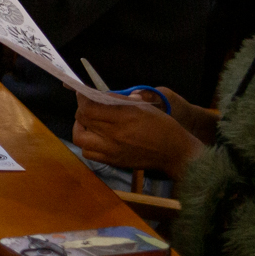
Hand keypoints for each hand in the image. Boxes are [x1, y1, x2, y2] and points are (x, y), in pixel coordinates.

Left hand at [73, 92, 205, 176]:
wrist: (174, 153)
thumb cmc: (162, 126)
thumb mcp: (143, 107)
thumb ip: (119, 100)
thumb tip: (100, 94)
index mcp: (124, 118)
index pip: (90, 107)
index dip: (82, 98)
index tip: (82, 93)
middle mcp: (115, 135)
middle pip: (83, 120)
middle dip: (81, 110)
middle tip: (87, 105)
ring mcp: (112, 151)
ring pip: (80, 138)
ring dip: (80, 127)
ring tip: (88, 122)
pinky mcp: (112, 162)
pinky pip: (88, 153)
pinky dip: (86, 144)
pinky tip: (95, 137)